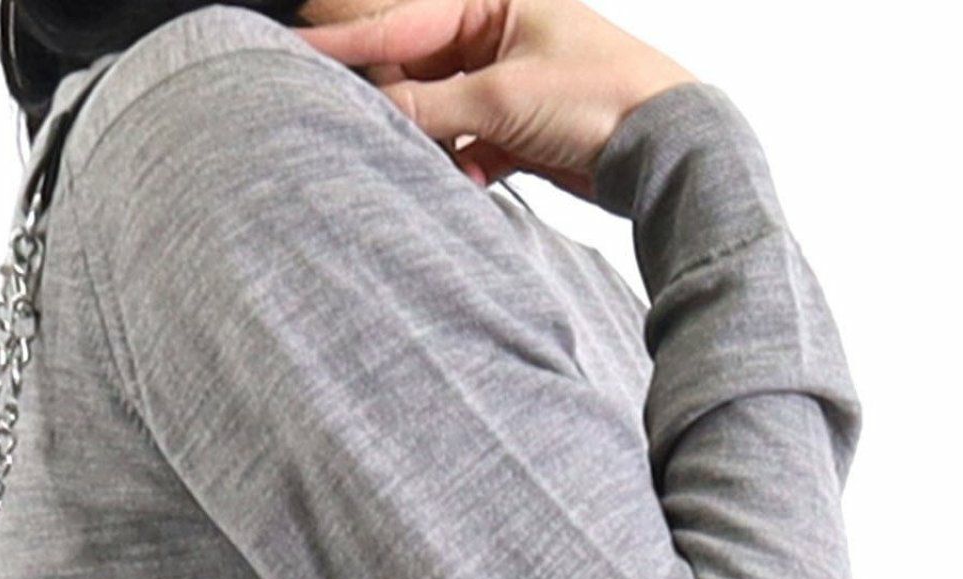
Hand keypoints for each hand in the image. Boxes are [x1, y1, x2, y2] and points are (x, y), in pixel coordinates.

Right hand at [291, 0, 698, 198]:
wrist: (664, 148)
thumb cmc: (600, 97)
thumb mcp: (503, 99)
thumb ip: (431, 108)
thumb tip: (376, 116)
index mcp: (491, 2)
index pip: (401, 23)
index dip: (347, 44)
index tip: (297, 53)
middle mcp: (494, 36)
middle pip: (414, 68)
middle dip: (392, 100)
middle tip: (360, 125)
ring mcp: (505, 84)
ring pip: (437, 112)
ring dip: (429, 141)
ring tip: (428, 160)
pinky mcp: (516, 130)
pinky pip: (466, 145)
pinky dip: (462, 164)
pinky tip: (470, 178)